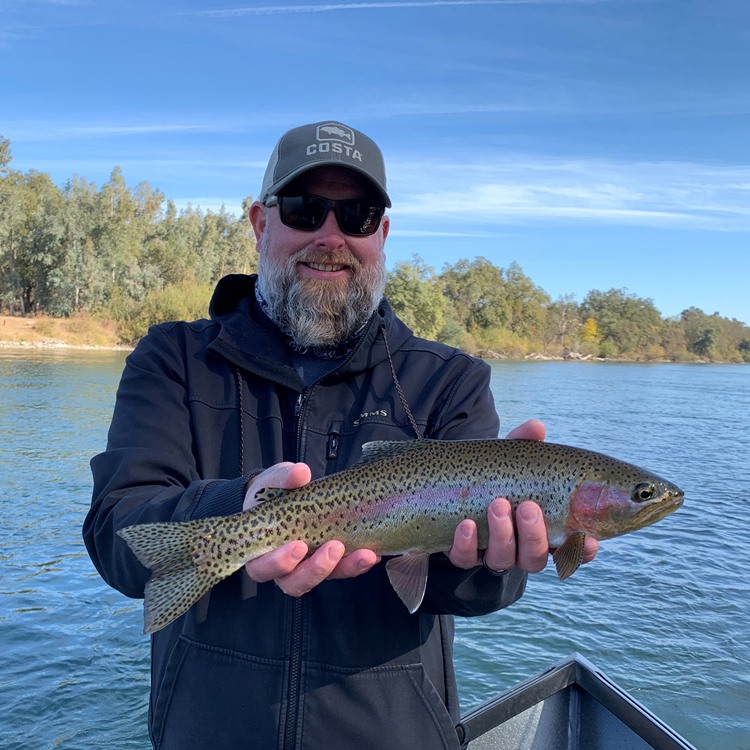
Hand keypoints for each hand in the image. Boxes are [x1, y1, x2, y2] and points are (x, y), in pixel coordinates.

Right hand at [243, 462, 379, 596]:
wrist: (285, 494)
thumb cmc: (273, 492)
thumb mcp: (274, 481)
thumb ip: (284, 478)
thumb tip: (300, 472)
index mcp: (259, 550)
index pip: (263, 567)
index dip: (280, 562)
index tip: (299, 545)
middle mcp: (282, 567)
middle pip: (294, 582)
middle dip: (316, 569)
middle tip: (334, 548)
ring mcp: (306, 567)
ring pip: (322, 580)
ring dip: (344, 569)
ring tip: (364, 554)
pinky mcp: (327, 564)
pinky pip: (342, 570)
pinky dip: (357, 564)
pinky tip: (372, 553)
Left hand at [446, 419, 598, 572]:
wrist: (453, 485)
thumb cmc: (496, 475)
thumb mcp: (510, 459)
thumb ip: (524, 445)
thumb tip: (537, 427)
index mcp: (541, 530)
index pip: (570, 550)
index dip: (582, 550)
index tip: (589, 539)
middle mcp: (519, 549)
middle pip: (535, 558)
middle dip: (534, 535)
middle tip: (528, 507)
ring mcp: (490, 554)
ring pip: (503, 560)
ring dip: (503, 535)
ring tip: (498, 505)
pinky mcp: (463, 554)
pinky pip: (465, 558)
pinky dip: (467, 544)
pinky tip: (466, 525)